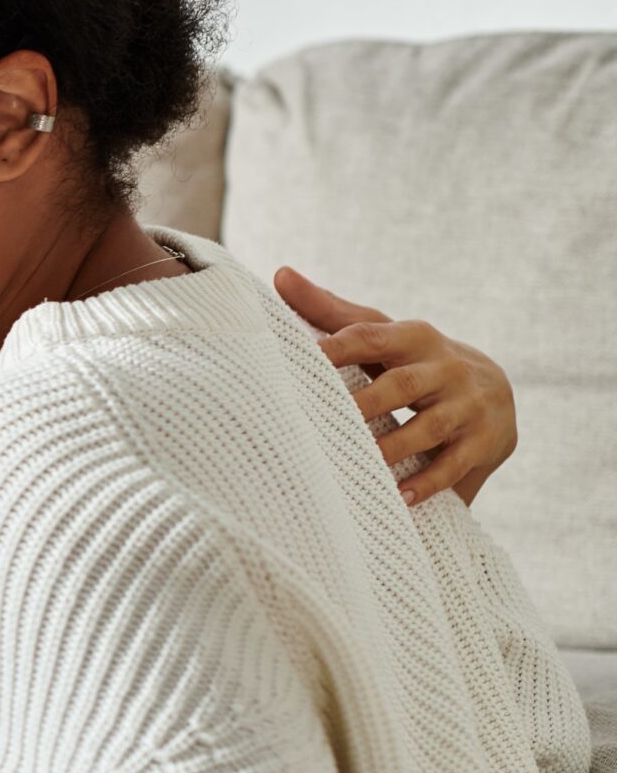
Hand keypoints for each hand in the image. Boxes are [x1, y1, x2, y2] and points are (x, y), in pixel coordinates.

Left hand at [275, 267, 517, 506]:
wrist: (494, 391)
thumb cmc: (414, 360)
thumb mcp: (382, 333)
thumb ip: (330, 311)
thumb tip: (280, 274)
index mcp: (412, 337)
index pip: (370, 336)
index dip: (336, 347)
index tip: (301, 360)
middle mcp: (445, 367)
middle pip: (401, 385)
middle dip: (364, 404)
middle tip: (325, 422)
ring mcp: (468, 405)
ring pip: (427, 427)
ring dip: (392, 448)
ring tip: (361, 465)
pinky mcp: (483, 440)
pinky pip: (453, 464)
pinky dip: (427, 482)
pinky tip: (399, 498)